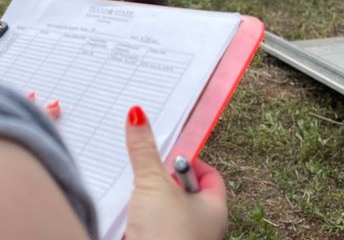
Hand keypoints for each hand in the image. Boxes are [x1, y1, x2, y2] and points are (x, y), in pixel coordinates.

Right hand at [124, 106, 227, 239]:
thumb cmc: (166, 237)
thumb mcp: (152, 184)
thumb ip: (144, 151)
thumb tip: (138, 116)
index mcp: (215, 209)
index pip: (209, 174)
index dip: (188, 161)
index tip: (167, 153)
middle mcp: (204, 227)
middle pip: (186, 192)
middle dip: (163, 180)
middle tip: (147, 171)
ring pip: (167, 212)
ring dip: (150, 202)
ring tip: (135, 194)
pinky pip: (153, 229)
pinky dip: (141, 221)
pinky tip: (128, 218)